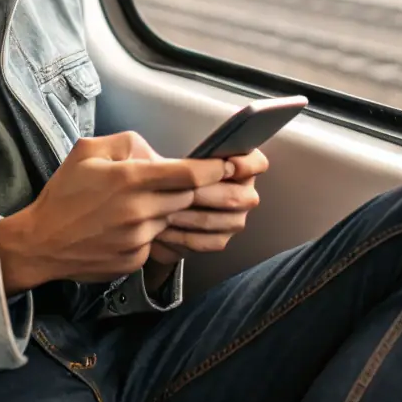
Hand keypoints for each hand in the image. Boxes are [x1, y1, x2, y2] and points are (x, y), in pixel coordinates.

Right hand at [0, 131, 231, 292]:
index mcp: (129, 179)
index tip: (230, 165)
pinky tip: (135, 228)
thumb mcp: (87, 152)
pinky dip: (155, 234)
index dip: (215, 169)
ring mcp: (139, 239)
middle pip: (189, 198)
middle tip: (217, 187)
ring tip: (167, 208)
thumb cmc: (63, 194)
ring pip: (175, 221)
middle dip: (204, 191)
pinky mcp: (135, 260)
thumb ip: (126, 143)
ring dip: (175, 212)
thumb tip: (155, 152)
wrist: (41, 242)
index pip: (187, 173)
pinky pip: (158, 243)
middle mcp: (139, 210)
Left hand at [148, 148, 268, 265]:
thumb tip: (179, 165)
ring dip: (196, 217)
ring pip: (229, 221)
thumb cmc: (157, 177)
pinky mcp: (219, 239)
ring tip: (166, 212)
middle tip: (184, 193)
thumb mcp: (160, 160)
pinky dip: (188, 237)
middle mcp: (241, 192)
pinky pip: (213, 242)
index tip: (229, 166)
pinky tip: (164, 231)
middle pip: (242, 197)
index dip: (247, 165)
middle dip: (210, 194)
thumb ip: (176, 161)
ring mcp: (233, 218)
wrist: (144, 209)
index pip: (257, 163)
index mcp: (235, 165)